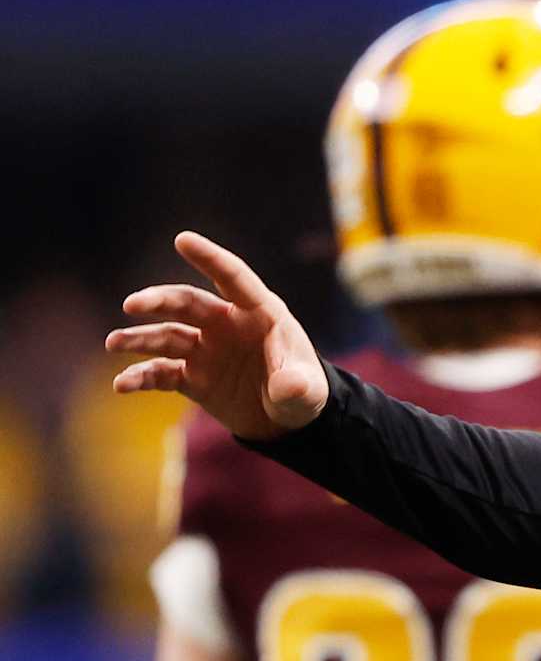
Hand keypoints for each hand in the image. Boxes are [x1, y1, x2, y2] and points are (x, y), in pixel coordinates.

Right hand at [107, 231, 328, 439]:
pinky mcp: (192, 378)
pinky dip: (141, 377)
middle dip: (160, 301)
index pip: (233, 278)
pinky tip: (122, 385)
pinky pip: (161, 373)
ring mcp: (206, 350)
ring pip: (167, 337)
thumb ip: (296, 385)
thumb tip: (287, 386)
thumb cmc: (304, 393)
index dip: (209, 258)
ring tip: (114, 343)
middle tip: (132, 304)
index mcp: (260, 314)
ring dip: (139, 338)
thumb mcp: (307, 392)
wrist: (286, 421)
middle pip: (188, 304)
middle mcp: (227, 325)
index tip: (182, 239)